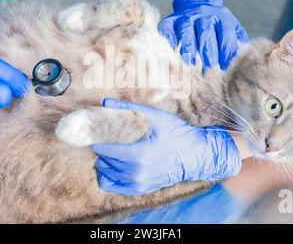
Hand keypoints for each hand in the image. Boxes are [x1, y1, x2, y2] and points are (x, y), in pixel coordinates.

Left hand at [92, 99, 241, 194]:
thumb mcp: (156, 117)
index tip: (97, 131)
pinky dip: (108, 175)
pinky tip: (113, 165)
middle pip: (103, 160)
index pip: (104, 149)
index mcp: (138, 154)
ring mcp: (138, 183)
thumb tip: (105, 102)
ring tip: (111, 149)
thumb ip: (129, 109)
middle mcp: (136, 172)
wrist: (196, 155)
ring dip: (104, 160)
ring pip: (106, 172)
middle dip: (102, 148)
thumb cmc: (177, 133)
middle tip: (106, 137)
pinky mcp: (140, 189)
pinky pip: (112, 186)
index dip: (97, 139)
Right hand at [159, 0, 248, 70]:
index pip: (226, 37)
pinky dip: (171, 48)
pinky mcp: (169, 22)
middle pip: (206, 39)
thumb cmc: (217, 25)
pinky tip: (176, 60)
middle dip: (208, 59)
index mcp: (222, 16)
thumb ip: (239, 42)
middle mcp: (203, 14)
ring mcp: (184, 17)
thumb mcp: (232, 28)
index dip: (226, 56)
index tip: (224, 70)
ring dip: (190, 56)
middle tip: (208, 75)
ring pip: (187, 38)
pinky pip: (169, 36)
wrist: (196, 3)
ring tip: (192, 71)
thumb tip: (243, 60)